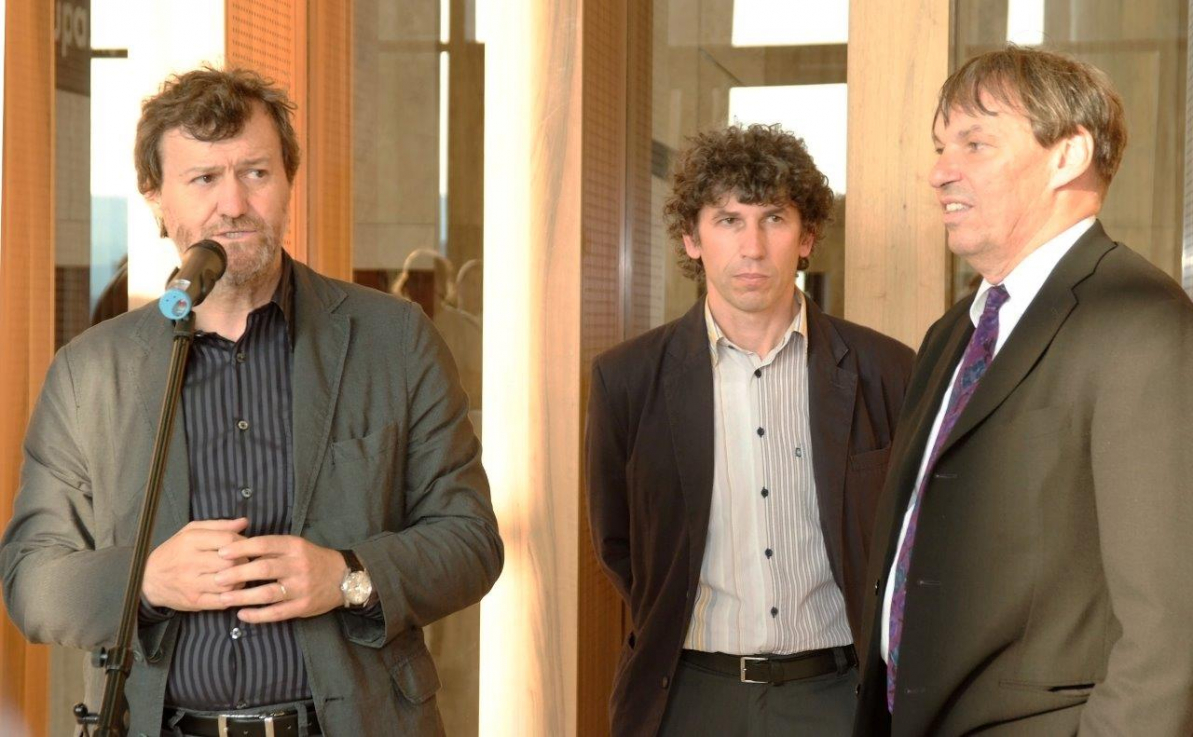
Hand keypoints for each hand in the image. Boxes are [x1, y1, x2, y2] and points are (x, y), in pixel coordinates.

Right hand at [142, 518, 249, 610]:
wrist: (148, 579)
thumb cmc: (175, 552)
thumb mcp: (191, 531)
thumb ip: (219, 525)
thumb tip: (244, 522)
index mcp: (191, 541)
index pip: (228, 540)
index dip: (243, 543)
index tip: (245, 546)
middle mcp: (190, 562)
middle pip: (231, 562)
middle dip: (243, 561)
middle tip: (244, 561)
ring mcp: (192, 584)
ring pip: (229, 583)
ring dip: (240, 579)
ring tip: (238, 575)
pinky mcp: (194, 601)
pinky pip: (222, 601)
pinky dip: (233, 595)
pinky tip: (232, 588)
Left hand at [213, 535, 348, 622]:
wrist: (343, 577)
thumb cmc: (312, 559)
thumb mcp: (296, 546)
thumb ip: (271, 547)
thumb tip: (236, 548)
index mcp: (295, 546)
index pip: (264, 544)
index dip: (241, 548)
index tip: (221, 553)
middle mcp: (298, 566)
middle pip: (263, 569)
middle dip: (237, 574)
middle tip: (217, 578)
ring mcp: (301, 588)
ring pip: (267, 593)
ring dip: (242, 597)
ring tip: (223, 598)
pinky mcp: (303, 607)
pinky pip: (276, 613)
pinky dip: (257, 615)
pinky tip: (242, 615)